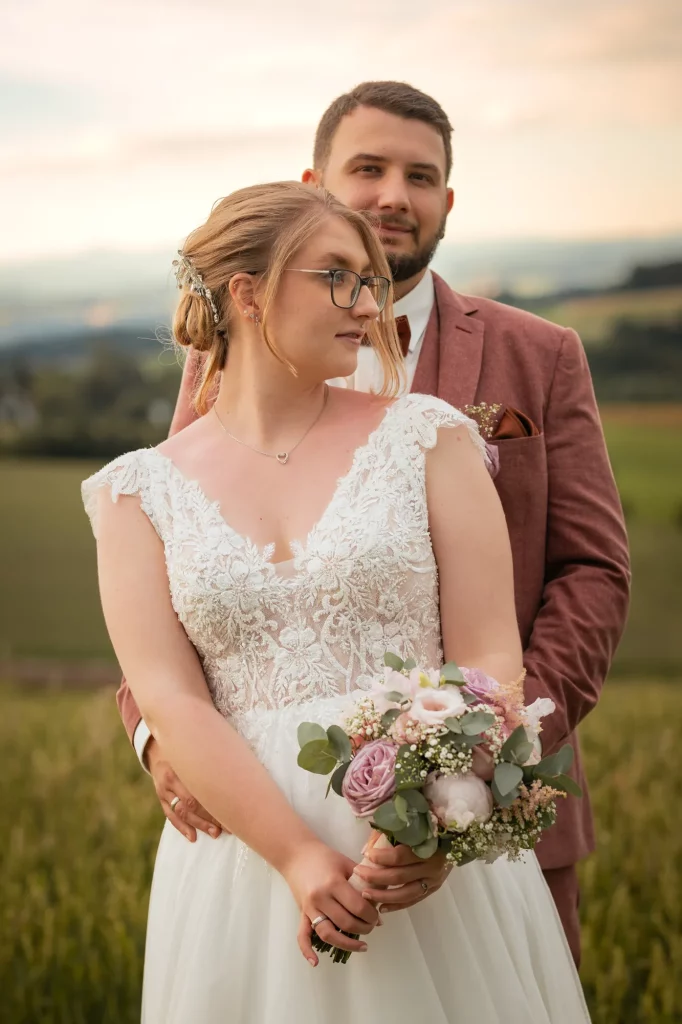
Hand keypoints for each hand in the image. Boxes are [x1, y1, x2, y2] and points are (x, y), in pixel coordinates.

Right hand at [146, 737, 225, 842]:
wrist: (157, 746)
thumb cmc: (186, 747)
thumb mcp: (195, 748)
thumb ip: (211, 758)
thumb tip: (239, 767)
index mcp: (182, 763)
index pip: (201, 787)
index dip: (218, 801)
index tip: (234, 810)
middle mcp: (171, 778)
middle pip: (192, 802)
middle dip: (210, 816)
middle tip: (227, 827)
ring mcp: (164, 789)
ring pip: (182, 811)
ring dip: (199, 824)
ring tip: (215, 833)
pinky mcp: (160, 797)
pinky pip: (170, 815)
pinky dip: (182, 827)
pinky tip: (193, 837)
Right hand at [281, 840, 380, 963]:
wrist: (296, 853)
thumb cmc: (324, 856)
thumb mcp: (346, 863)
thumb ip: (364, 881)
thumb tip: (380, 902)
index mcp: (334, 883)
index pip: (358, 906)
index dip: (372, 914)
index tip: (378, 916)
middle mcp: (321, 898)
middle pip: (346, 922)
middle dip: (364, 928)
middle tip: (372, 926)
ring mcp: (309, 908)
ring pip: (327, 933)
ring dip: (347, 943)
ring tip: (362, 946)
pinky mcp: (302, 913)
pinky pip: (302, 935)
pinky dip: (307, 950)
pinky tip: (315, 962)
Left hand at [352, 835, 451, 912]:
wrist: (458, 836)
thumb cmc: (432, 826)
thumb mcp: (414, 824)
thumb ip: (391, 833)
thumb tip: (367, 847)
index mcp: (428, 847)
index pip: (401, 856)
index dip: (382, 857)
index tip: (367, 855)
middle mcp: (432, 866)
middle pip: (400, 876)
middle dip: (376, 876)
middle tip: (359, 873)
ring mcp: (434, 880)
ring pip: (406, 893)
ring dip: (384, 895)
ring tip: (366, 894)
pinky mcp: (434, 889)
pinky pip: (413, 900)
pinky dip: (397, 905)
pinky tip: (382, 907)